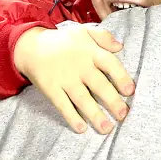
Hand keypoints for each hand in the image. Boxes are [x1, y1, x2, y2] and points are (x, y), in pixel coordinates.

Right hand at [13, 25, 135, 134]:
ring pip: (82, 98)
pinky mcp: (50, 88)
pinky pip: (62, 104)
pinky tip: (81, 128)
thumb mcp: (83, 31)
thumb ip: (103, 37)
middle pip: (98, 84)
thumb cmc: (63, 41)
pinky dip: (71, 116)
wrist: (30, 46)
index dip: (121, 77)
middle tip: (123, 115)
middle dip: (112, 101)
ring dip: (95, 114)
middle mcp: (79, 66)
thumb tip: (120, 46)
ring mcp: (64, 78)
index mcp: (90, 52)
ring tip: (107, 128)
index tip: (130, 91)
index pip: (109, 63)